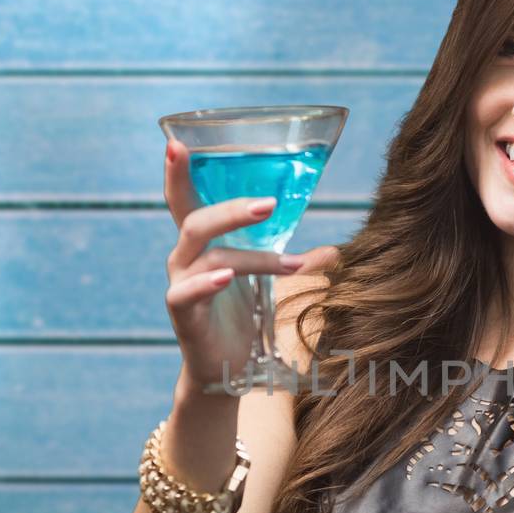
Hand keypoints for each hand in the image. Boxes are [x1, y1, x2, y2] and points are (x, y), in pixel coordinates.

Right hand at [161, 138, 337, 392]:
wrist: (225, 371)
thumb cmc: (240, 318)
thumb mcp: (270, 284)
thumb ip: (296, 262)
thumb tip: (336, 250)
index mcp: (201, 243)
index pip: (183, 199)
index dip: (177, 172)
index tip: (177, 142)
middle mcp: (184, 259)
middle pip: (194, 220)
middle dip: (230, 209)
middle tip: (268, 204)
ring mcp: (180, 286)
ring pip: (208, 257)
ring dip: (253, 257)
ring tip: (291, 263)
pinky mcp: (182, 317)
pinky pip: (185, 293)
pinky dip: (206, 284)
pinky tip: (227, 278)